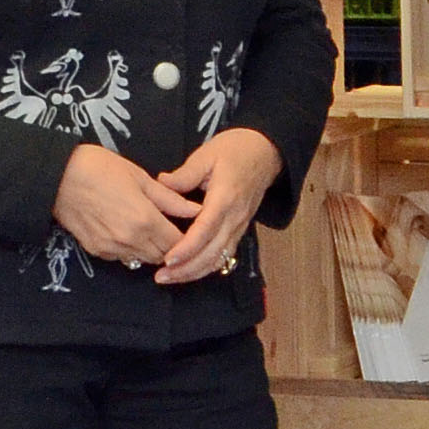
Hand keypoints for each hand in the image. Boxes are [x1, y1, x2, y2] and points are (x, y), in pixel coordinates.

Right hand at [53, 144, 181, 268]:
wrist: (57, 176)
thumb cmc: (99, 168)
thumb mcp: (140, 177)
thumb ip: (170, 199)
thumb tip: (194, 210)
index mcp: (145, 220)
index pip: (178, 244)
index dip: (186, 238)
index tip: (185, 228)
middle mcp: (130, 240)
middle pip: (162, 257)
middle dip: (170, 247)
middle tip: (168, 228)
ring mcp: (111, 248)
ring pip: (142, 260)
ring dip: (150, 250)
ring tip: (147, 229)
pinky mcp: (96, 251)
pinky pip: (121, 258)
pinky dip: (130, 250)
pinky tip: (126, 231)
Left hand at [147, 127, 280, 283]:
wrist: (266, 152)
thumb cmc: (236, 150)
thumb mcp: (207, 154)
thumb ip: (185, 173)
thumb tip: (163, 183)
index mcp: (225, 197)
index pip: (206, 230)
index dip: (187, 248)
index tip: (168, 259)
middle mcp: (235, 217)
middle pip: (213, 252)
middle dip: (188, 268)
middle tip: (162, 276)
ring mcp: (240, 225)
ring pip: (220, 258)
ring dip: (196, 272)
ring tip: (171, 277)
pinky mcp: (240, 229)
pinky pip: (225, 254)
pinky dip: (208, 266)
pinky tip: (190, 271)